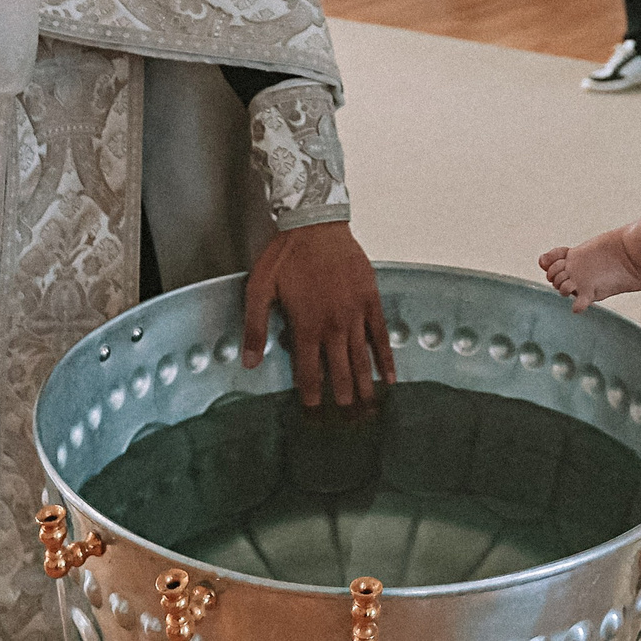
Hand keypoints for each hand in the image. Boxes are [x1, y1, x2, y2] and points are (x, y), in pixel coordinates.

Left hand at [242, 222, 396, 407]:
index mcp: (306, 324)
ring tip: (367, 406)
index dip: (311, 393)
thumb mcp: (260, 288)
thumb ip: (255, 328)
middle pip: (339, 370)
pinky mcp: (370, 300)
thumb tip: (250, 362)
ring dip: (364, 384)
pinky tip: (390, 376)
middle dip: (341, 396)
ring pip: (361, 357)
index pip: (309, 370)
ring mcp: (355, 313)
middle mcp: (333, 324)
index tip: (312, 408)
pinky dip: (387, 357)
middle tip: (344, 416)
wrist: (316, 223)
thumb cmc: (286, 254)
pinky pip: (380, 335)